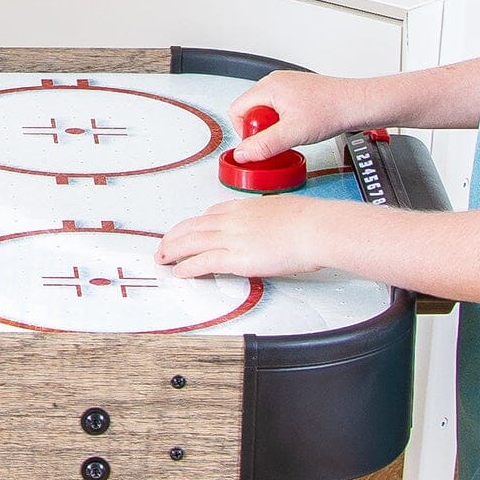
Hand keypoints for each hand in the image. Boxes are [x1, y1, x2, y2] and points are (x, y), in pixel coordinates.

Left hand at [156, 196, 346, 281]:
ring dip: (172, 251)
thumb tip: (267, 228)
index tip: (187, 231)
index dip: (194, 225)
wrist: (315, 228)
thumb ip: (266, 218)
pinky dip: (187, 267)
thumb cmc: (308, 220)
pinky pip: (202, 262)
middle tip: (164, 245)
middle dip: (173, 237)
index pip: (209, 215)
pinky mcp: (235, 258)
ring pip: (190, 243)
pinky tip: (180, 271)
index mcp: (243, 207)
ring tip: (163, 259)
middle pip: (192, 227)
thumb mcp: (281, 210)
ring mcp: (231, 238)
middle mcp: (231, 220)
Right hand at [224, 69, 364, 154]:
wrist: (358, 104)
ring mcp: (287, 86)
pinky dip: (286, 122)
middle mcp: (275, 82)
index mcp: (268, 86)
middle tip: (281, 137)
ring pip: (266, 111)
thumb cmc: (333, 109)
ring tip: (294, 132)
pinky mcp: (298, 92)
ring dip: (275, 127)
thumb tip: (242, 154)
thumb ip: (264, 145)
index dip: (245, 131)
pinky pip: (280, 109)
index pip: (236, 110)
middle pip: (250, 111)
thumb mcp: (293, 133)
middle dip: (262, 129)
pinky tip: (301, 127)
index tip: (261, 142)